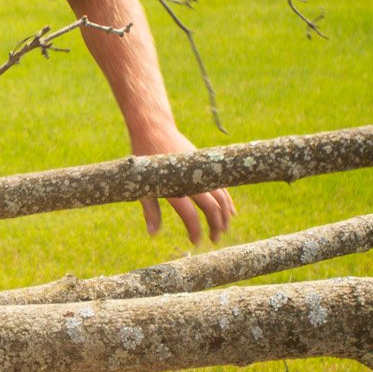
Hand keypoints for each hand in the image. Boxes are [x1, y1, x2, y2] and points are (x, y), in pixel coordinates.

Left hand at [135, 127, 234, 244]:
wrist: (154, 130)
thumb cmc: (145, 160)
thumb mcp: (142, 186)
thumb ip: (150, 210)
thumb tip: (153, 234)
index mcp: (173, 186)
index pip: (190, 214)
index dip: (195, 230)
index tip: (196, 241)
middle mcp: (191, 179)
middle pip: (211, 207)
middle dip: (216, 225)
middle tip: (214, 239)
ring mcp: (200, 171)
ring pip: (221, 196)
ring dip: (225, 214)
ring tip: (223, 230)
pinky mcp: (204, 164)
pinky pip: (221, 185)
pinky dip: (227, 199)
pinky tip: (230, 211)